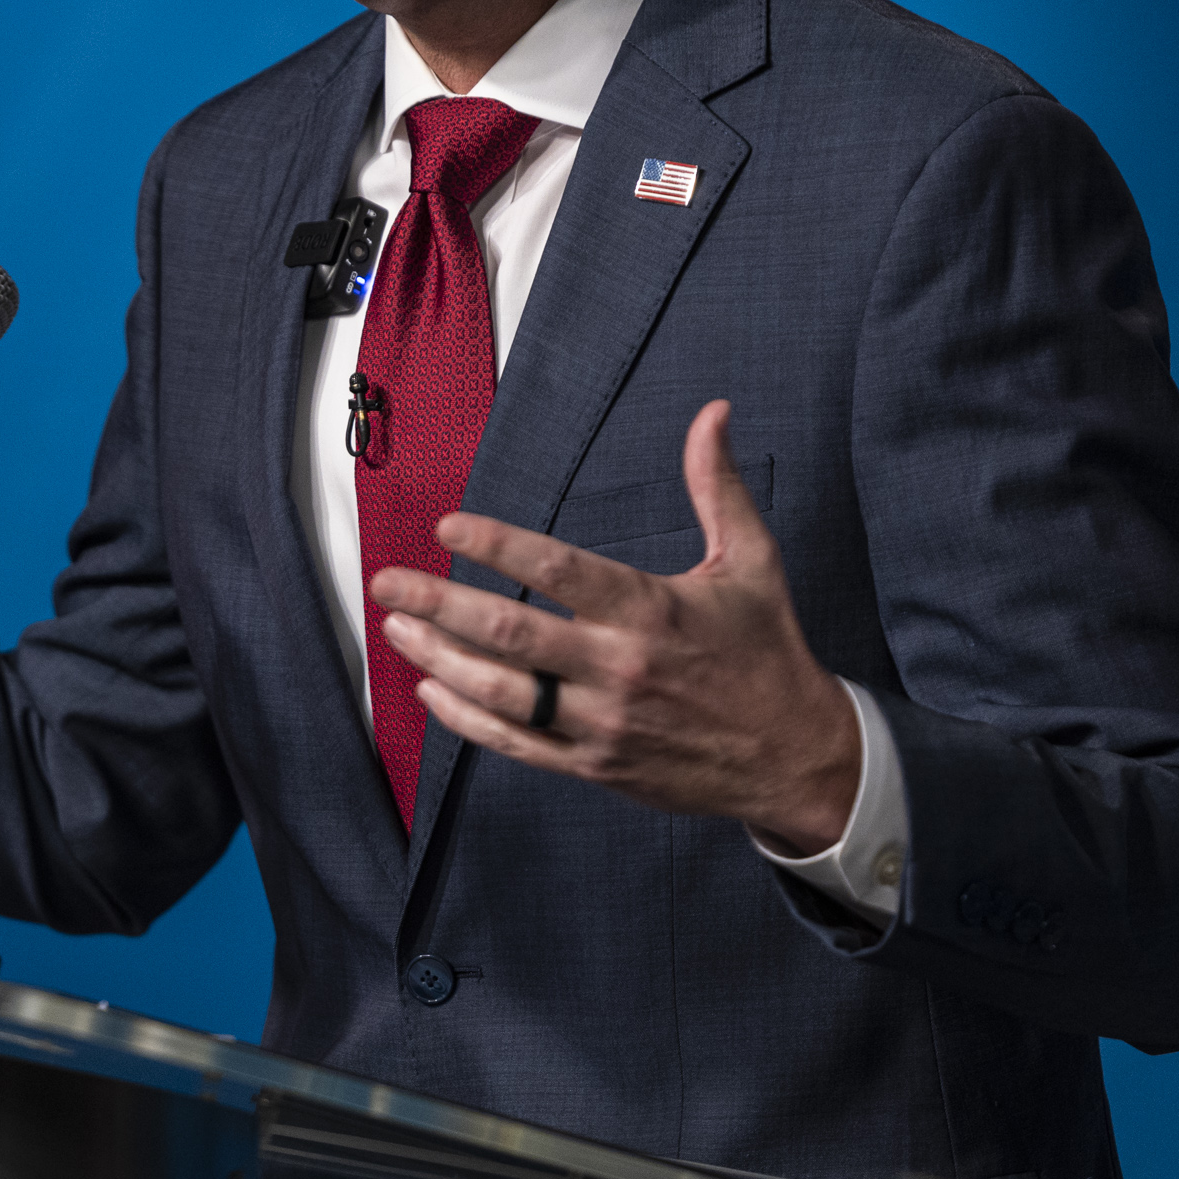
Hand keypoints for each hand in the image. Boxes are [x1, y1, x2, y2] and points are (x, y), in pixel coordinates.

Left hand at [373, 399, 860, 853]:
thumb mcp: (751, 561)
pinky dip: (467, 719)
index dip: (498, 546)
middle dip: (439, 603)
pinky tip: (431, 688)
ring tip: (395, 627)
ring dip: (439, 657)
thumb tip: (713, 413)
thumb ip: (717, 486)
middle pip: (510, 632)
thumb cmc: (767, 650)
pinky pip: (516, 743)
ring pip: (501, 691)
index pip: (558, 571)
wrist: (792, 755)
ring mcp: (601, 722)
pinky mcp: (594, 766)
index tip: (449, 526)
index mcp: (650, 609)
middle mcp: (618, 667)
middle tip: (386, 581)